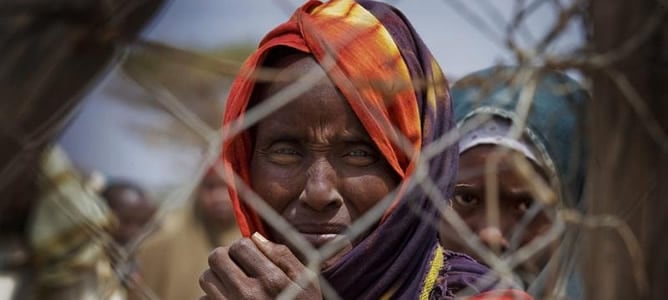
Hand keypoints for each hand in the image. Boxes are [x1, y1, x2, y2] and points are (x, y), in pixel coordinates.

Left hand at [199, 232, 321, 299]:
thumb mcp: (306, 280)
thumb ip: (283, 255)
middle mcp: (247, 294)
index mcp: (270, 280)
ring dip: (218, 275)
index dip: (245, 245)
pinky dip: (213, 296)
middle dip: (227, 255)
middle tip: (239, 264)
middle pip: (216, 258)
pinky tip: (231, 299)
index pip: (240, 246)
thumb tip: (256, 237)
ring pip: (206, 277)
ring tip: (234, 281)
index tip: (252, 254)